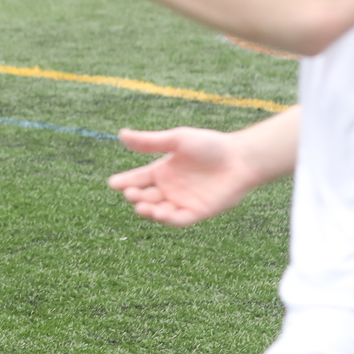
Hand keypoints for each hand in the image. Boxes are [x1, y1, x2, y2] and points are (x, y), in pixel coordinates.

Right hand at [108, 127, 262, 226]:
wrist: (241, 158)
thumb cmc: (210, 145)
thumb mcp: (177, 140)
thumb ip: (150, 141)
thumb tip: (121, 134)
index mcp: (161, 171)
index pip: (137, 179)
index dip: (124, 182)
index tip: (112, 184)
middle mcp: (169, 188)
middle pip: (145, 197)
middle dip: (135, 196)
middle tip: (130, 193)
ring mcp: (182, 202)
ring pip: (158, 211)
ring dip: (148, 210)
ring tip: (141, 206)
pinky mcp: (197, 212)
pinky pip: (179, 219)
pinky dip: (167, 219)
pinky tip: (159, 213)